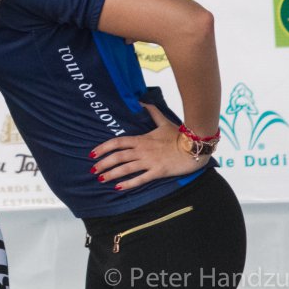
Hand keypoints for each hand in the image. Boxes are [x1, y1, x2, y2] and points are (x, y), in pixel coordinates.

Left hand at [89, 103, 207, 190]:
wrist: (195, 146)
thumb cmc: (179, 135)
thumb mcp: (163, 121)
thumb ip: (151, 111)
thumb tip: (141, 100)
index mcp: (141, 139)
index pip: (117, 142)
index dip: (103, 148)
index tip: (92, 153)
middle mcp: (142, 150)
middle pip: (118, 156)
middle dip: (103, 163)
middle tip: (93, 169)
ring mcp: (149, 162)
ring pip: (126, 168)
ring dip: (112, 174)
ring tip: (100, 178)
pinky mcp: (158, 172)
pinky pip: (140, 179)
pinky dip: (128, 184)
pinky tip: (118, 187)